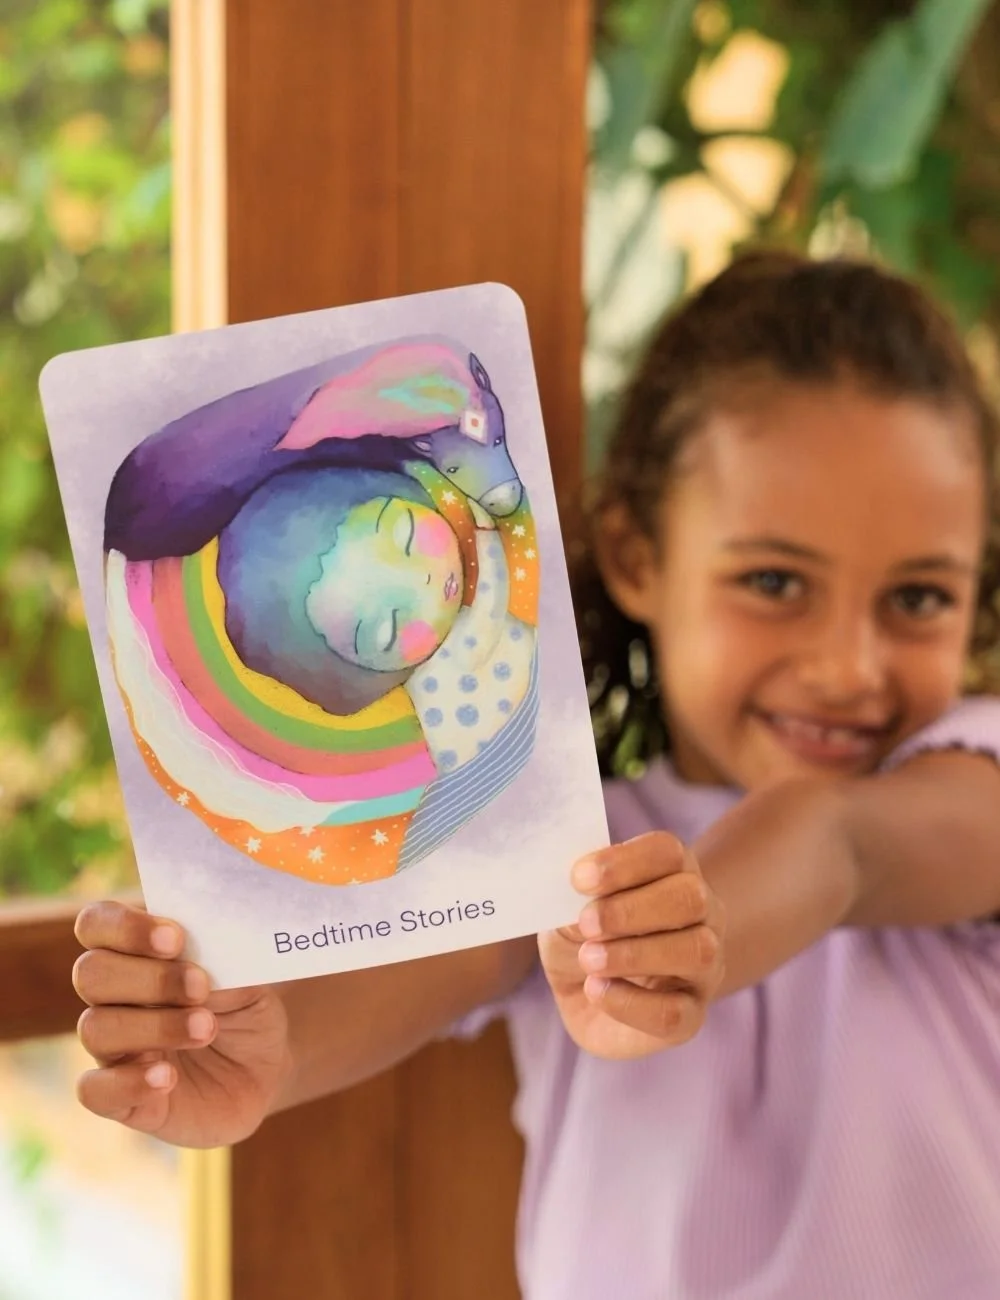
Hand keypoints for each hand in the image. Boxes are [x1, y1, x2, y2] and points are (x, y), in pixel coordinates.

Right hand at [73, 902, 292, 1147]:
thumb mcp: (247, 979)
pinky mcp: (120, 1099)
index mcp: (137, 953)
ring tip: (206, 1029)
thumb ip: (222, 960)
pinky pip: (93, 1091)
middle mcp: (114, 998)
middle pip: (90, 973)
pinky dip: (128, 1082)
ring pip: (95, 1027)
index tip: (176, 938)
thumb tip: (208, 946)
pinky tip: (168, 1077)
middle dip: (149, 977)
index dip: (125, 927)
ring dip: (154, 1025)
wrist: (266, 1071)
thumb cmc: (247, 1011)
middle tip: (201, 986)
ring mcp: (114, 1049)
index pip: (97, 924)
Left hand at [538, 833, 725, 1059]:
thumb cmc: (582, 937)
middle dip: (631, 909)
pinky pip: (676, 1012)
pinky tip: (596, 990)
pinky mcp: (691, 1017)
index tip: (578, 878)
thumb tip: (579, 904)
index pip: (668, 852)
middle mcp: (702, 916)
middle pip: (691, 897)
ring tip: (588, 959)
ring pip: (696, 951)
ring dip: (634, 954)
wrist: (584, 995)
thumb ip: (575, 902)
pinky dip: (630, 1002)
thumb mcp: (567, 911)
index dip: (625, 861)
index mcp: (672, 874)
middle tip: (586, 923)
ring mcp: (704, 969)